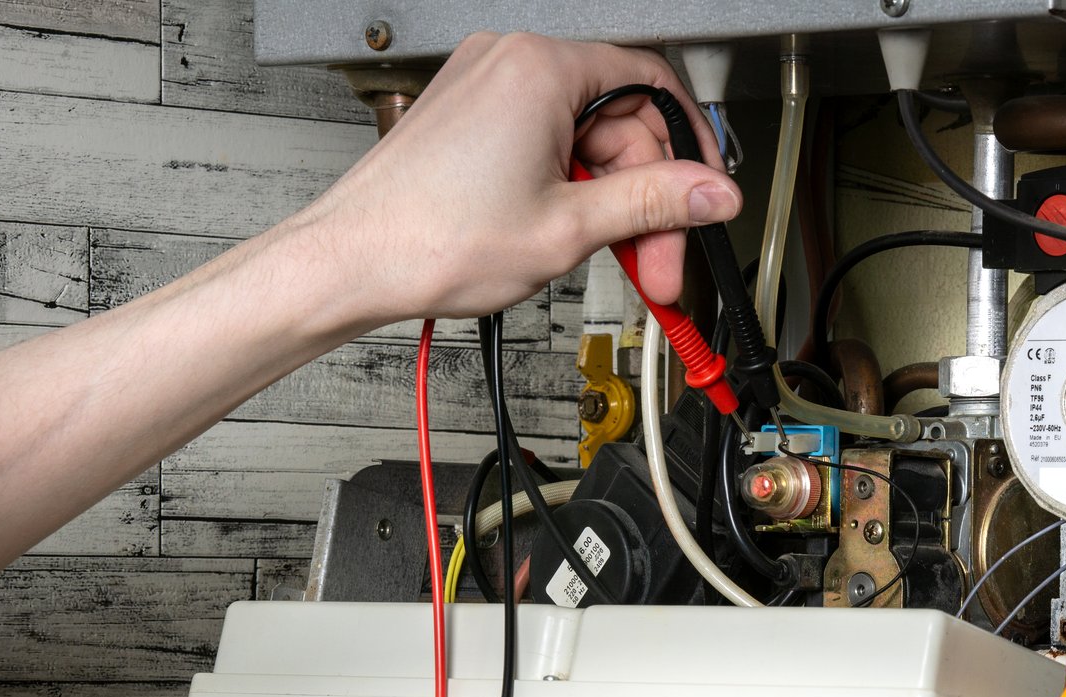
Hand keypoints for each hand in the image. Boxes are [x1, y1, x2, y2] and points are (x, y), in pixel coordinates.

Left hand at [300, 32, 742, 322]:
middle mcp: (511, 63)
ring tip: (610, 258)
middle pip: (620, 122)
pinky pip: (547, 142)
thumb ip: (654, 204)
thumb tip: (714, 194)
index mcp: (540, 69)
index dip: (689, 150)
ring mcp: (488, 88)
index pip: (653, 86)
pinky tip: (573, 235)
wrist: (351, 264)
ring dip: (609, 201)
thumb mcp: (569, 227)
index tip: (703, 195)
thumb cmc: (430, 239)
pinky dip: (570, 189)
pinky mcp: (472, 118)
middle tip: (657, 260)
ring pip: (585, 138)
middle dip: (646, 196)